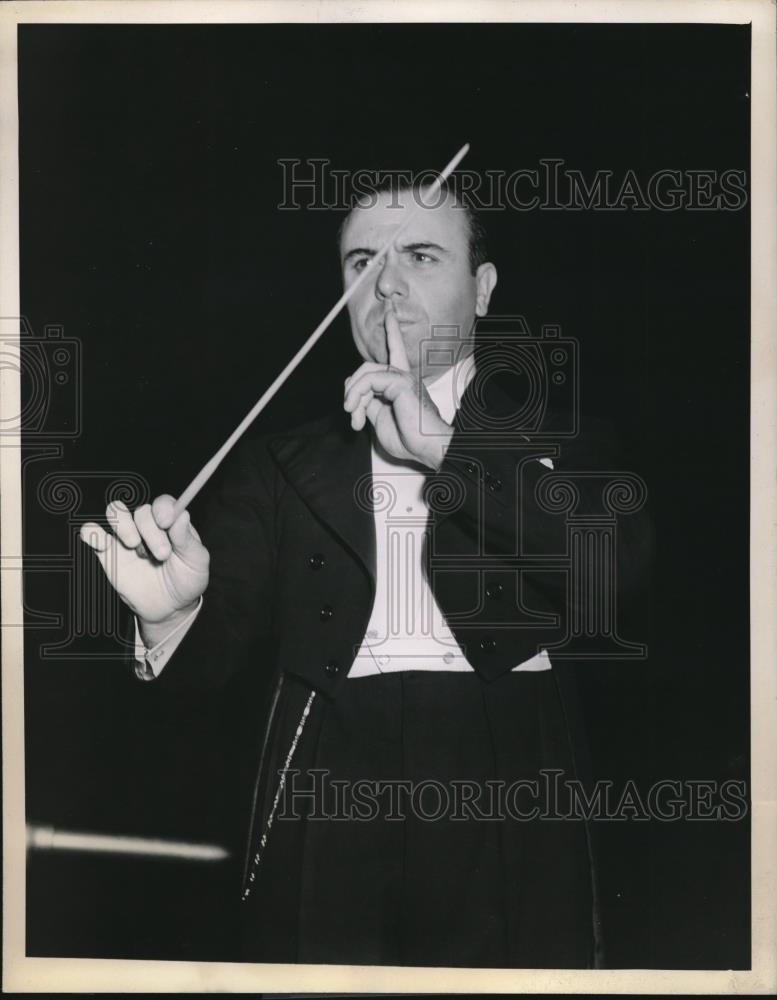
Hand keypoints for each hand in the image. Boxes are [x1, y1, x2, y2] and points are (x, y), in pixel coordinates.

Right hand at [80, 494, 209, 633]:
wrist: (168, 608)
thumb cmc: (186, 581)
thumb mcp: (196, 562)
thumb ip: (187, 539)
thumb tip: (182, 515)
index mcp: (171, 524)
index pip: (163, 503)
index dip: (163, 509)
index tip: (165, 523)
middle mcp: (148, 526)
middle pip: (142, 511)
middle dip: (151, 531)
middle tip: (162, 554)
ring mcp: (126, 537)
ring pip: (115, 511)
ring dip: (124, 525)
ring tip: (135, 546)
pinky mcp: (108, 553)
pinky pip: (91, 533)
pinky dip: (91, 532)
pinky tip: (103, 543)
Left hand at [343, 312, 453, 469]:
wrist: (428, 448)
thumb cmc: (410, 439)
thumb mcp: (381, 420)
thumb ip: (370, 403)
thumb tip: (356, 394)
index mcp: (401, 383)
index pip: (395, 351)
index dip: (392, 331)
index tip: (390, 311)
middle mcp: (404, 376)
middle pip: (367, 367)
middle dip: (352, 389)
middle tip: (352, 414)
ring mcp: (403, 378)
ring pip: (365, 372)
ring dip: (353, 395)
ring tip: (353, 415)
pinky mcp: (401, 383)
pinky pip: (369, 381)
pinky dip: (358, 395)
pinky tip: (356, 411)